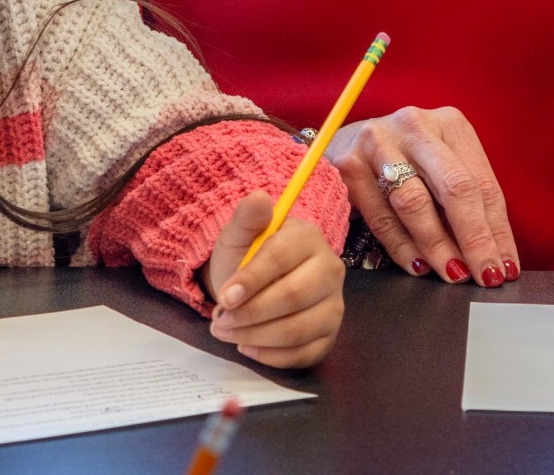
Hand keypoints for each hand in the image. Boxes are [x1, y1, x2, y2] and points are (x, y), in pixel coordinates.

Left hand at [203, 192, 344, 368]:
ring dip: (256, 337)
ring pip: (298, 329)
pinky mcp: (330, 335)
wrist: (252, 287)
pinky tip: (248, 346)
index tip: (224, 298)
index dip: (251, 279)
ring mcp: (334, 304)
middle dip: (250, 313)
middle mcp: (330, 269)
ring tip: (228, 333)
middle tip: (220, 322)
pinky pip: (304, 354)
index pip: (281, 258)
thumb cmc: (246, 257)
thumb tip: (259, 198)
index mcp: (308, 237)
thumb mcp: (238, 235)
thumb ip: (246, 217)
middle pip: (293, 296)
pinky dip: (271, 356)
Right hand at [325, 106, 517, 285]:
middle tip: (486, 275)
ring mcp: (378, 141)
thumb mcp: (438, 166)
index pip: (482, 182)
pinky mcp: (347, 164)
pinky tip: (419, 266)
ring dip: (438, 246)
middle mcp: (415, 126)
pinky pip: (381, 217)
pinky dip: (403, 247)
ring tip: (454, 274)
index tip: (506, 266)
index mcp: (448, 123)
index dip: (498, 229)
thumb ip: (463, 200)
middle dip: (475, 238)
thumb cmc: (402, 161)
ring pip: (415, 203)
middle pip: (455, 187)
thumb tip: (493, 254)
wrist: (340, 144)